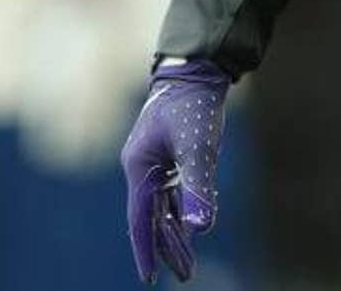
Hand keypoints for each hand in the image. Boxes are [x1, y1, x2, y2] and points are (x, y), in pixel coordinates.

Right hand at [120, 59, 230, 283]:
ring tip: (189, 263)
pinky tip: (193, 225)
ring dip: (176, 233)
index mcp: (139, 167)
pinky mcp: (170, 156)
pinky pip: (173, 193)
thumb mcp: (198, 148)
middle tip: (184, 275)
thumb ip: (198, 187)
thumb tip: (201, 228)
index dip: (146, 249)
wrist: (197, 70)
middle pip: (152, 217)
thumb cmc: (193, 106)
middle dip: (167, 248)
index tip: (150, 278)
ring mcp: (155, 162)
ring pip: (163, 207)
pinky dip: (182, 211)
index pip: (140, 219)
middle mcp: (142, 168)